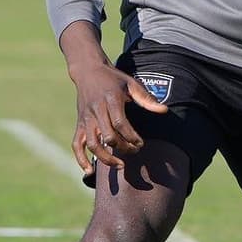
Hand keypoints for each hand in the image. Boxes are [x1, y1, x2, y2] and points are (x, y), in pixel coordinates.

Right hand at [71, 62, 168, 177]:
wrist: (88, 71)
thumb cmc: (113, 78)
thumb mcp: (131, 83)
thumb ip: (146, 99)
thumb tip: (164, 111)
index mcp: (111, 99)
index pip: (120, 123)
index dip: (132, 137)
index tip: (141, 143)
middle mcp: (97, 110)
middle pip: (108, 136)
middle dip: (123, 148)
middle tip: (134, 151)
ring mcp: (86, 118)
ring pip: (92, 143)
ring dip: (105, 158)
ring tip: (119, 165)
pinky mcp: (79, 123)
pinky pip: (77, 144)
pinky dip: (81, 159)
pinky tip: (89, 171)